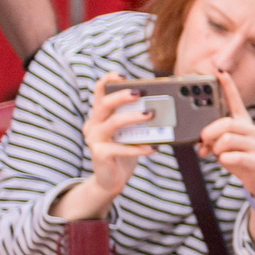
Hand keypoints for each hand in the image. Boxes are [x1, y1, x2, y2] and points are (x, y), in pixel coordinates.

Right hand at [73, 76, 152, 210]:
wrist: (111, 179)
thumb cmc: (124, 151)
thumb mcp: (130, 133)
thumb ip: (137, 120)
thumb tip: (160, 107)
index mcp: (99, 116)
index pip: (98, 93)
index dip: (107, 81)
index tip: (121, 75)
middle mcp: (93, 124)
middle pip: (104, 104)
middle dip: (122, 96)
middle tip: (140, 93)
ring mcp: (94, 139)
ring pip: (113, 123)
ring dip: (133, 117)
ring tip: (151, 115)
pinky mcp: (100, 154)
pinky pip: (121, 148)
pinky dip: (139, 148)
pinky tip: (154, 148)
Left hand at [194, 71, 254, 197]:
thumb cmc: (238, 157)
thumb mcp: (223, 146)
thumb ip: (212, 139)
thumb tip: (201, 142)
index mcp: (243, 123)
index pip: (236, 101)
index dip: (228, 86)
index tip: (221, 71)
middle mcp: (252, 130)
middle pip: (226, 123)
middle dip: (209, 133)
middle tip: (203, 141)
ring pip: (226, 140)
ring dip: (215, 149)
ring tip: (217, 154)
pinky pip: (231, 156)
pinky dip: (223, 161)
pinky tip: (226, 162)